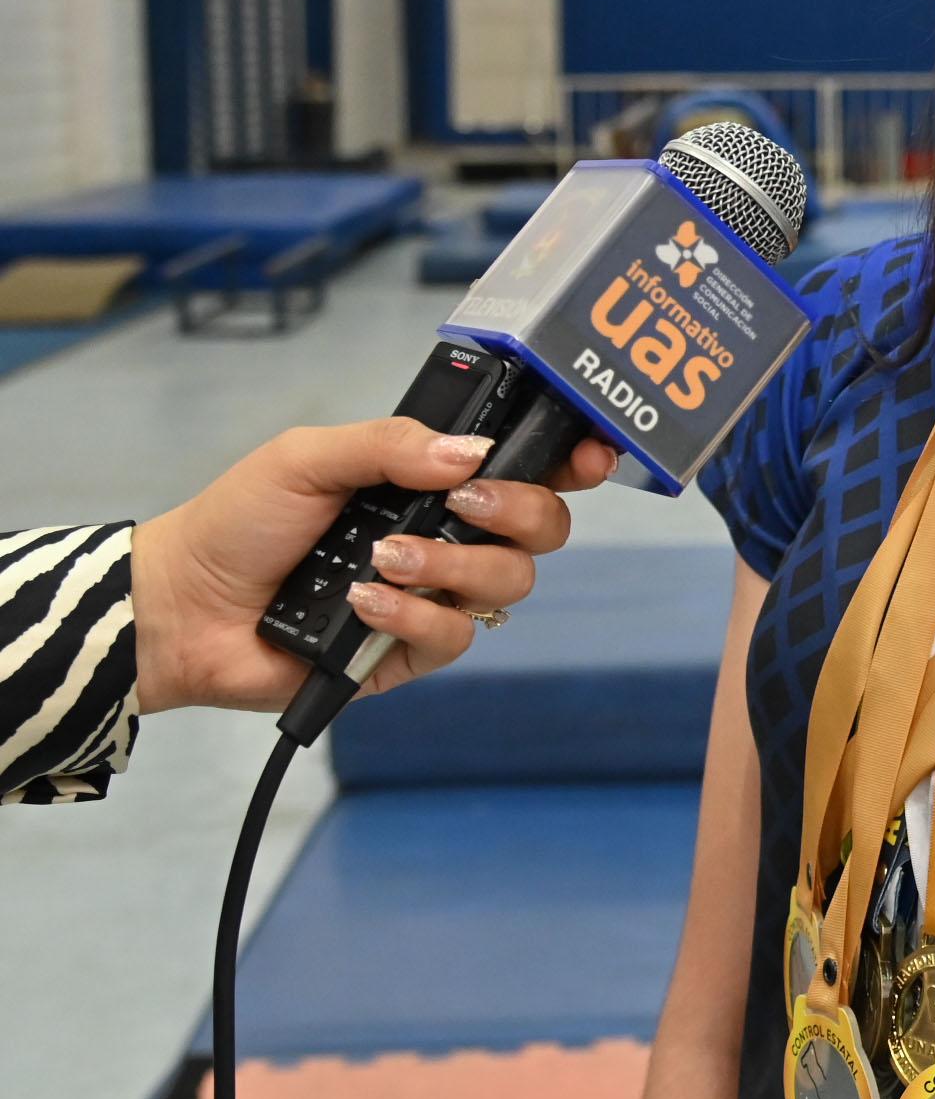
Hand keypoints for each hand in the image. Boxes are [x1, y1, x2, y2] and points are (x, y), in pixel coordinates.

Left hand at [128, 418, 618, 714]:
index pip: (527, 467)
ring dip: (454, 565)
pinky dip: (412, 614)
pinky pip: (456, 637)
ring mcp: (437, 597)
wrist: (184, 607)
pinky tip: (362, 602)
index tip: (587, 456)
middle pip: (544, 527)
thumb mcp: (308, 457)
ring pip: (509, 583)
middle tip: (464, 503)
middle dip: (520, 511)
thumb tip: (472, 454)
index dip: (572, 460)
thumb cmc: (240, 522)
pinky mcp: (413, 654)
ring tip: (384, 559)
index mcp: (435, 481)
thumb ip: (391, 444)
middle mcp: (451, 536)